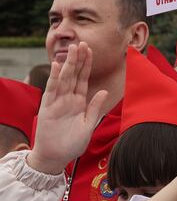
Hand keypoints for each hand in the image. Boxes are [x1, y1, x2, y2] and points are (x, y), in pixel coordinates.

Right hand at [27, 42, 106, 174]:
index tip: (91, 51)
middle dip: (78, 59)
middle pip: (74, 75)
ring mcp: (57, 102)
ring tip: (73, 49)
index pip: (83, 79)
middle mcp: (67, 99)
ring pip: (64, 79)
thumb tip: (104, 91)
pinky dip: (55, 78)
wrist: (56, 157)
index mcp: (78, 102)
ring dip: (68, 64)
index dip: (87, 65)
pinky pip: (52, 91)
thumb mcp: (88, 124)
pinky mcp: (48, 108)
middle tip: (83, 43)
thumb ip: (94, 107)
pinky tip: (59, 66)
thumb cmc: (72, 143)